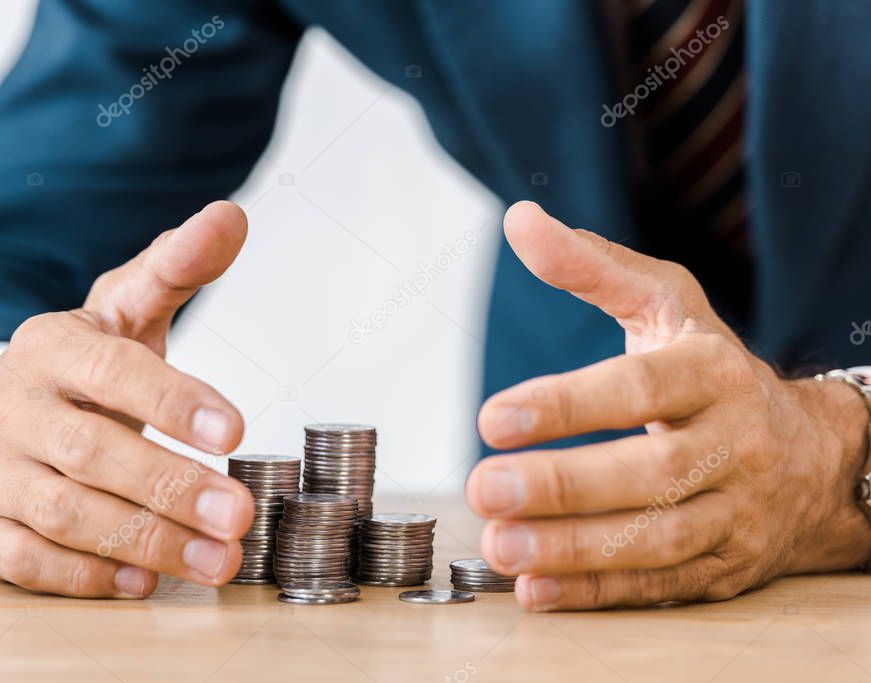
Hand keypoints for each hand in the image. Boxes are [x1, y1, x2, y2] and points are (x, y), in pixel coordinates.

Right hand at [0, 201, 255, 596]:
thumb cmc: (83, 369)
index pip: (111, 370)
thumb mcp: (124, 311)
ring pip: (65, 514)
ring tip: (217, 558)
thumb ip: (176, 268)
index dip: (172, 400)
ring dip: (147, 540)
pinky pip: (26, 561)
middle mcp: (13, 408)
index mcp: (50, 346)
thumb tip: (230, 217)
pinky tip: (144, 581)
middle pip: (91, 452)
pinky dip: (86, 576)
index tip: (233, 429)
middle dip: (171, 486)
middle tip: (240, 513)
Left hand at [466, 201, 870, 610]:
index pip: (640, 388)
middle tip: (483, 487)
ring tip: (501, 545)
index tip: (490, 418)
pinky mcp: (726, 567)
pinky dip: (597, 592)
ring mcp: (736, 513)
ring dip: (574, 550)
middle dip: (564, 485)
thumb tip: (519, 221)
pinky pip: (661, 585)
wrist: (814, 455)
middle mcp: (734, 444)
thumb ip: (592, 267)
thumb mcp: (667, 305)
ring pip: (658, 540)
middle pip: (651, 473)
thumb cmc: (713, 370)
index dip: (567, 404)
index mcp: (714, 372)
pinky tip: (536, 592)